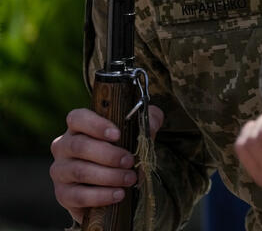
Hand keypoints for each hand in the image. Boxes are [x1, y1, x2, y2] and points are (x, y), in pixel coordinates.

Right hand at [50, 105, 163, 222]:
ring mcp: (60, 171)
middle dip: (109, 155)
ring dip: (108, 176)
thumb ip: (148, 121)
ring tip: (130, 179)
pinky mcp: (63, 194)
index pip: (78, 118)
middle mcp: (63, 146)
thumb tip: (150, 126)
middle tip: (130, 161)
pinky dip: (100, 196)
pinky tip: (118, 194)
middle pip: (79, 146)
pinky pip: (78, 196)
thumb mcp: (138, 131)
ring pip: (79, 171)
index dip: (96, 125)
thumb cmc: (123, 149)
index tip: (117, 134)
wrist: (115, 182)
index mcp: (78, 127)